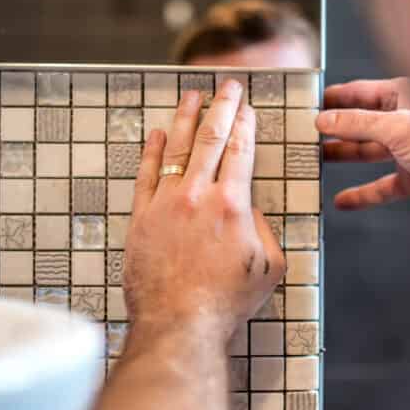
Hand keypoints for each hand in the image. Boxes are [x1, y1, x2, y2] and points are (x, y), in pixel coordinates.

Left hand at [124, 81, 284, 341]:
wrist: (180, 323)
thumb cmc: (227, 302)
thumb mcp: (268, 267)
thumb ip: (263, 231)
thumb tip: (248, 211)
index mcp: (233, 206)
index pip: (241, 152)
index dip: (245, 125)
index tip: (247, 108)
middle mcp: (198, 196)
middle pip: (212, 139)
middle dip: (222, 107)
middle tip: (227, 86)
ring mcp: (165, 204)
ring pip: (177, 149)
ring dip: (186, 118)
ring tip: (191, 95)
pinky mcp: (141, 218)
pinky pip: (146, 175)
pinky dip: (152, 151)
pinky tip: (157, 133)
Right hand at [317, 77, 409, 226]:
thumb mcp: (397, 129)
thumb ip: (357, 123)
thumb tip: (324, 118)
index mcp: (405, 98)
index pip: (362, 92)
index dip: (335, 97)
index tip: (310, 102)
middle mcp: (406, 121)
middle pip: (361, 122)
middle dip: (335, 128)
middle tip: (305, 133)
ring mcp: (409, 151)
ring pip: (368, 152)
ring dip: (344, 156)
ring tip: (315, 161)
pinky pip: (381, 187)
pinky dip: (362, 194)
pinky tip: (342, 200)